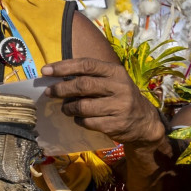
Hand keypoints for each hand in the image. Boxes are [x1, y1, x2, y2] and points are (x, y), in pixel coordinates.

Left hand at [43, 58, 168, 148]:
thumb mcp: (111, 81)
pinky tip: (80, 118)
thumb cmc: (119, 97)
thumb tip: (55, 77)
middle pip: (82, 85)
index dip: (63, 67)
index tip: (45, 71)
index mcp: (116, 72)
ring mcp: (119, 107)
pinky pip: (87, 122)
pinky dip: (78, 120)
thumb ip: (89, 77)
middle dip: (60, 89)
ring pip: (82, 106)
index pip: (87, 64)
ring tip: (66, 108)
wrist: (144, 122)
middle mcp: (120, 87)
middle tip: (48, 92)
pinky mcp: (116, 125)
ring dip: (68, 108)